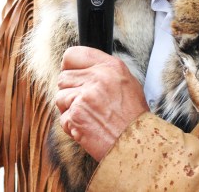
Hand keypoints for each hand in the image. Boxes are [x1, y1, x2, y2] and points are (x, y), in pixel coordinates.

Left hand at [54, 46, 148, 160]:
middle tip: (85, 103)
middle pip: (64, 77)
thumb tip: (82, 68)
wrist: (138, 143)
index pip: (73, 55)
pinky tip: (88, 128)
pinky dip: (72, 125)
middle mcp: (97, 78)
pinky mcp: (76, 116)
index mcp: (110, 67)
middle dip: (70, 91)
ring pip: (60, 97)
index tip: (71, 73)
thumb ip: (104, 70)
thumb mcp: (127, 82)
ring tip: (89, 116)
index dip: (69, 66)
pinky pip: (63, 118)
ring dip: (70, 109)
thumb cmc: (134, 117)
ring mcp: (84, 97)